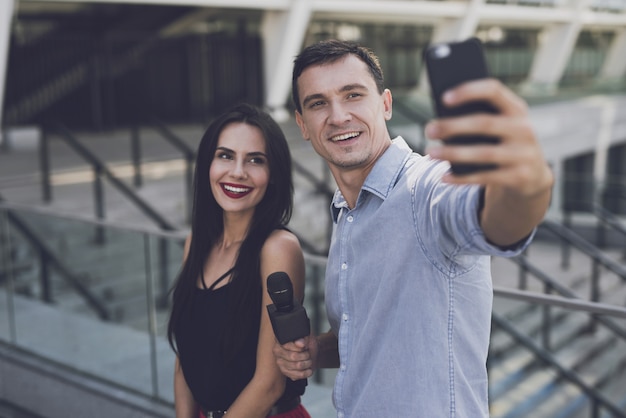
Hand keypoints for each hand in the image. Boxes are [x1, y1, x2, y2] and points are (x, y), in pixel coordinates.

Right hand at [272, 335, 317, 379]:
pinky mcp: (286, 373)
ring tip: (308, 360)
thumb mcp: (308, 337)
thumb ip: (303, 339)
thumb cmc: (307, 344)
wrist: (311, 353)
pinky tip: (308, 368)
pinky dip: (306, 372)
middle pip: (293, 356)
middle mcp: (278, 352)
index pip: (288, 345)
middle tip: (308, 354)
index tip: (305, 346)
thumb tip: (300, 343)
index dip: (300, 347)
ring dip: (307, 363)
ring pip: (297, 365)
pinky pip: (298, 375)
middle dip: (305, 355)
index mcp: (280, 341)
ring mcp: (281, 363)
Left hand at [425, 78, 551, 197]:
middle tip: (429, 130)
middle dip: (453, 126)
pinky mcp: (519, 177)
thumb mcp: (499, 127)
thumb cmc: (503, 143)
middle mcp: (524, 129)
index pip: (494, 91)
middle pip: (484, 123)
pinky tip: (444, 176)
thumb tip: (441, 122)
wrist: (532, 176)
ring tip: (430, 152)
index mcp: (517, 109)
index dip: (469, 91)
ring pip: (484, 153)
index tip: (443, 98)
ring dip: (453, 153)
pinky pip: (485, 177)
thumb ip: (478, 119)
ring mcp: (524, 154)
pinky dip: (462, 178)